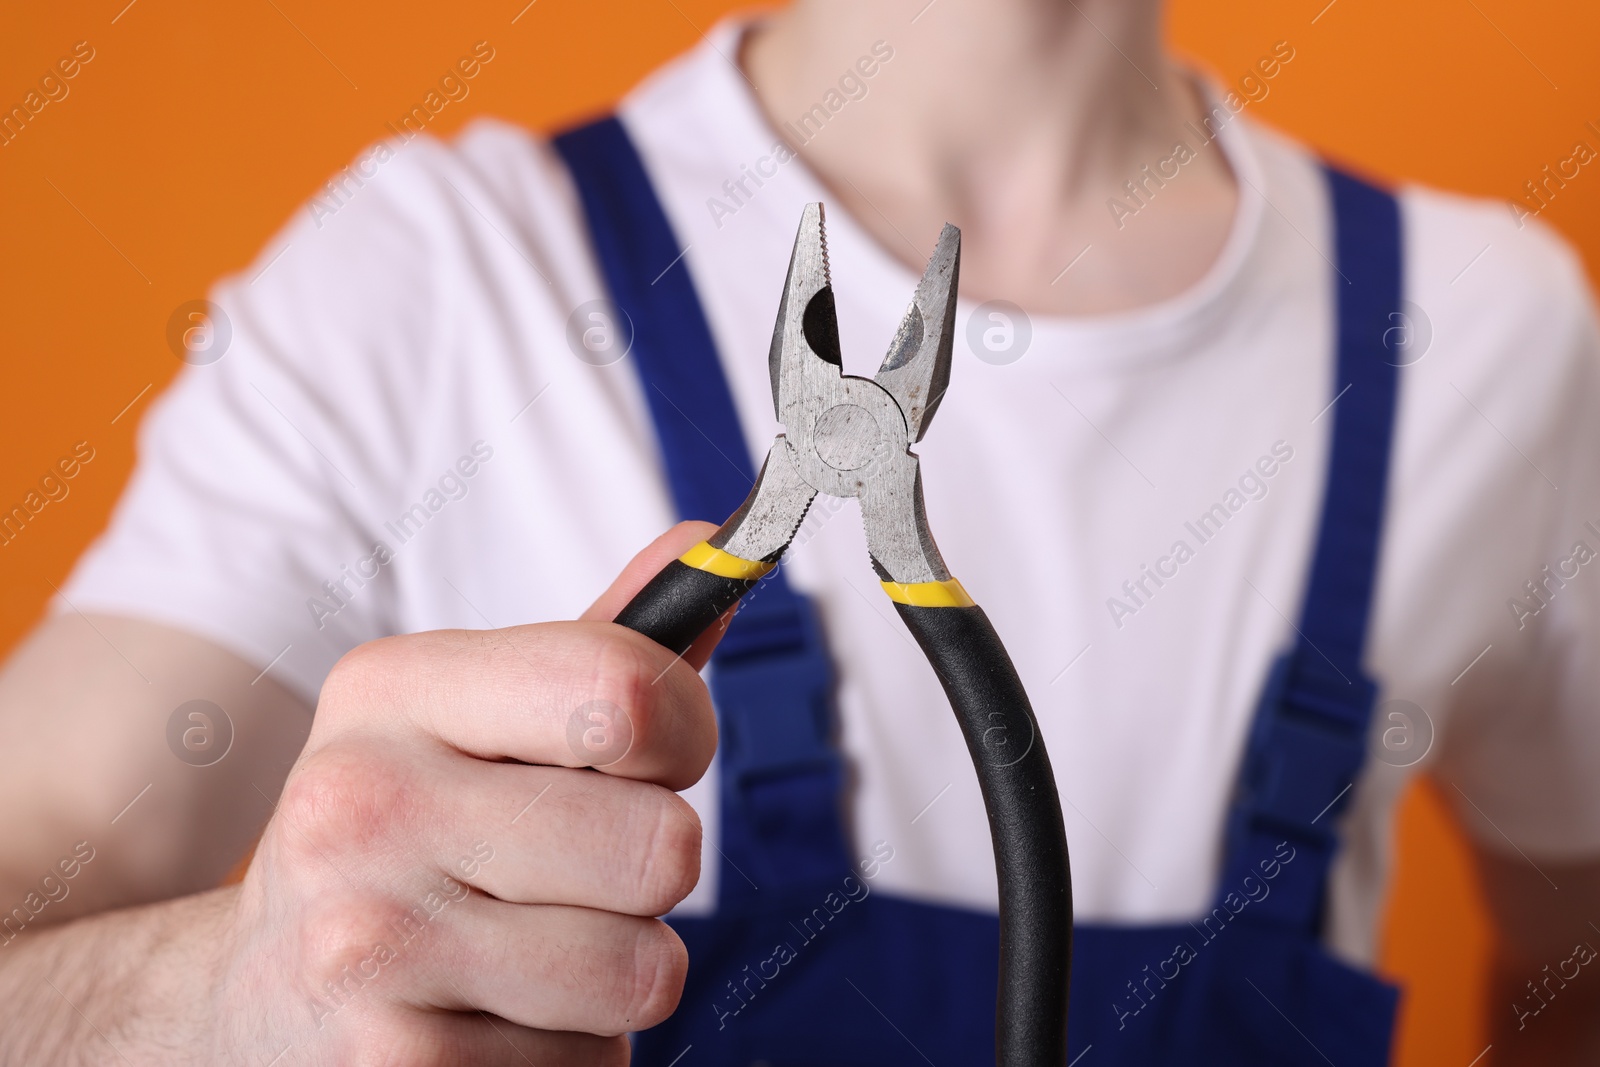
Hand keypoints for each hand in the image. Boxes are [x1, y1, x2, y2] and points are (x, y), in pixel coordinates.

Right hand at [206, 521, 721, 1063]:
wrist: (253, 999)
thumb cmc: (404, 839)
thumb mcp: (472, 720)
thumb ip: (600, 645)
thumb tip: (707, 544)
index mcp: (393, 690)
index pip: (625, 692)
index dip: (685, 734)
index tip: (653, 759)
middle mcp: (362, 805)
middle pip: (663, 845)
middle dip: (648, 874)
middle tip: (569, 875)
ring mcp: (367, 945)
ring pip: (646, 970)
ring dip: (615, 976)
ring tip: (525, 954)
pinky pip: (591, 1064)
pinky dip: (566, 1055)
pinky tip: (485, 1020)